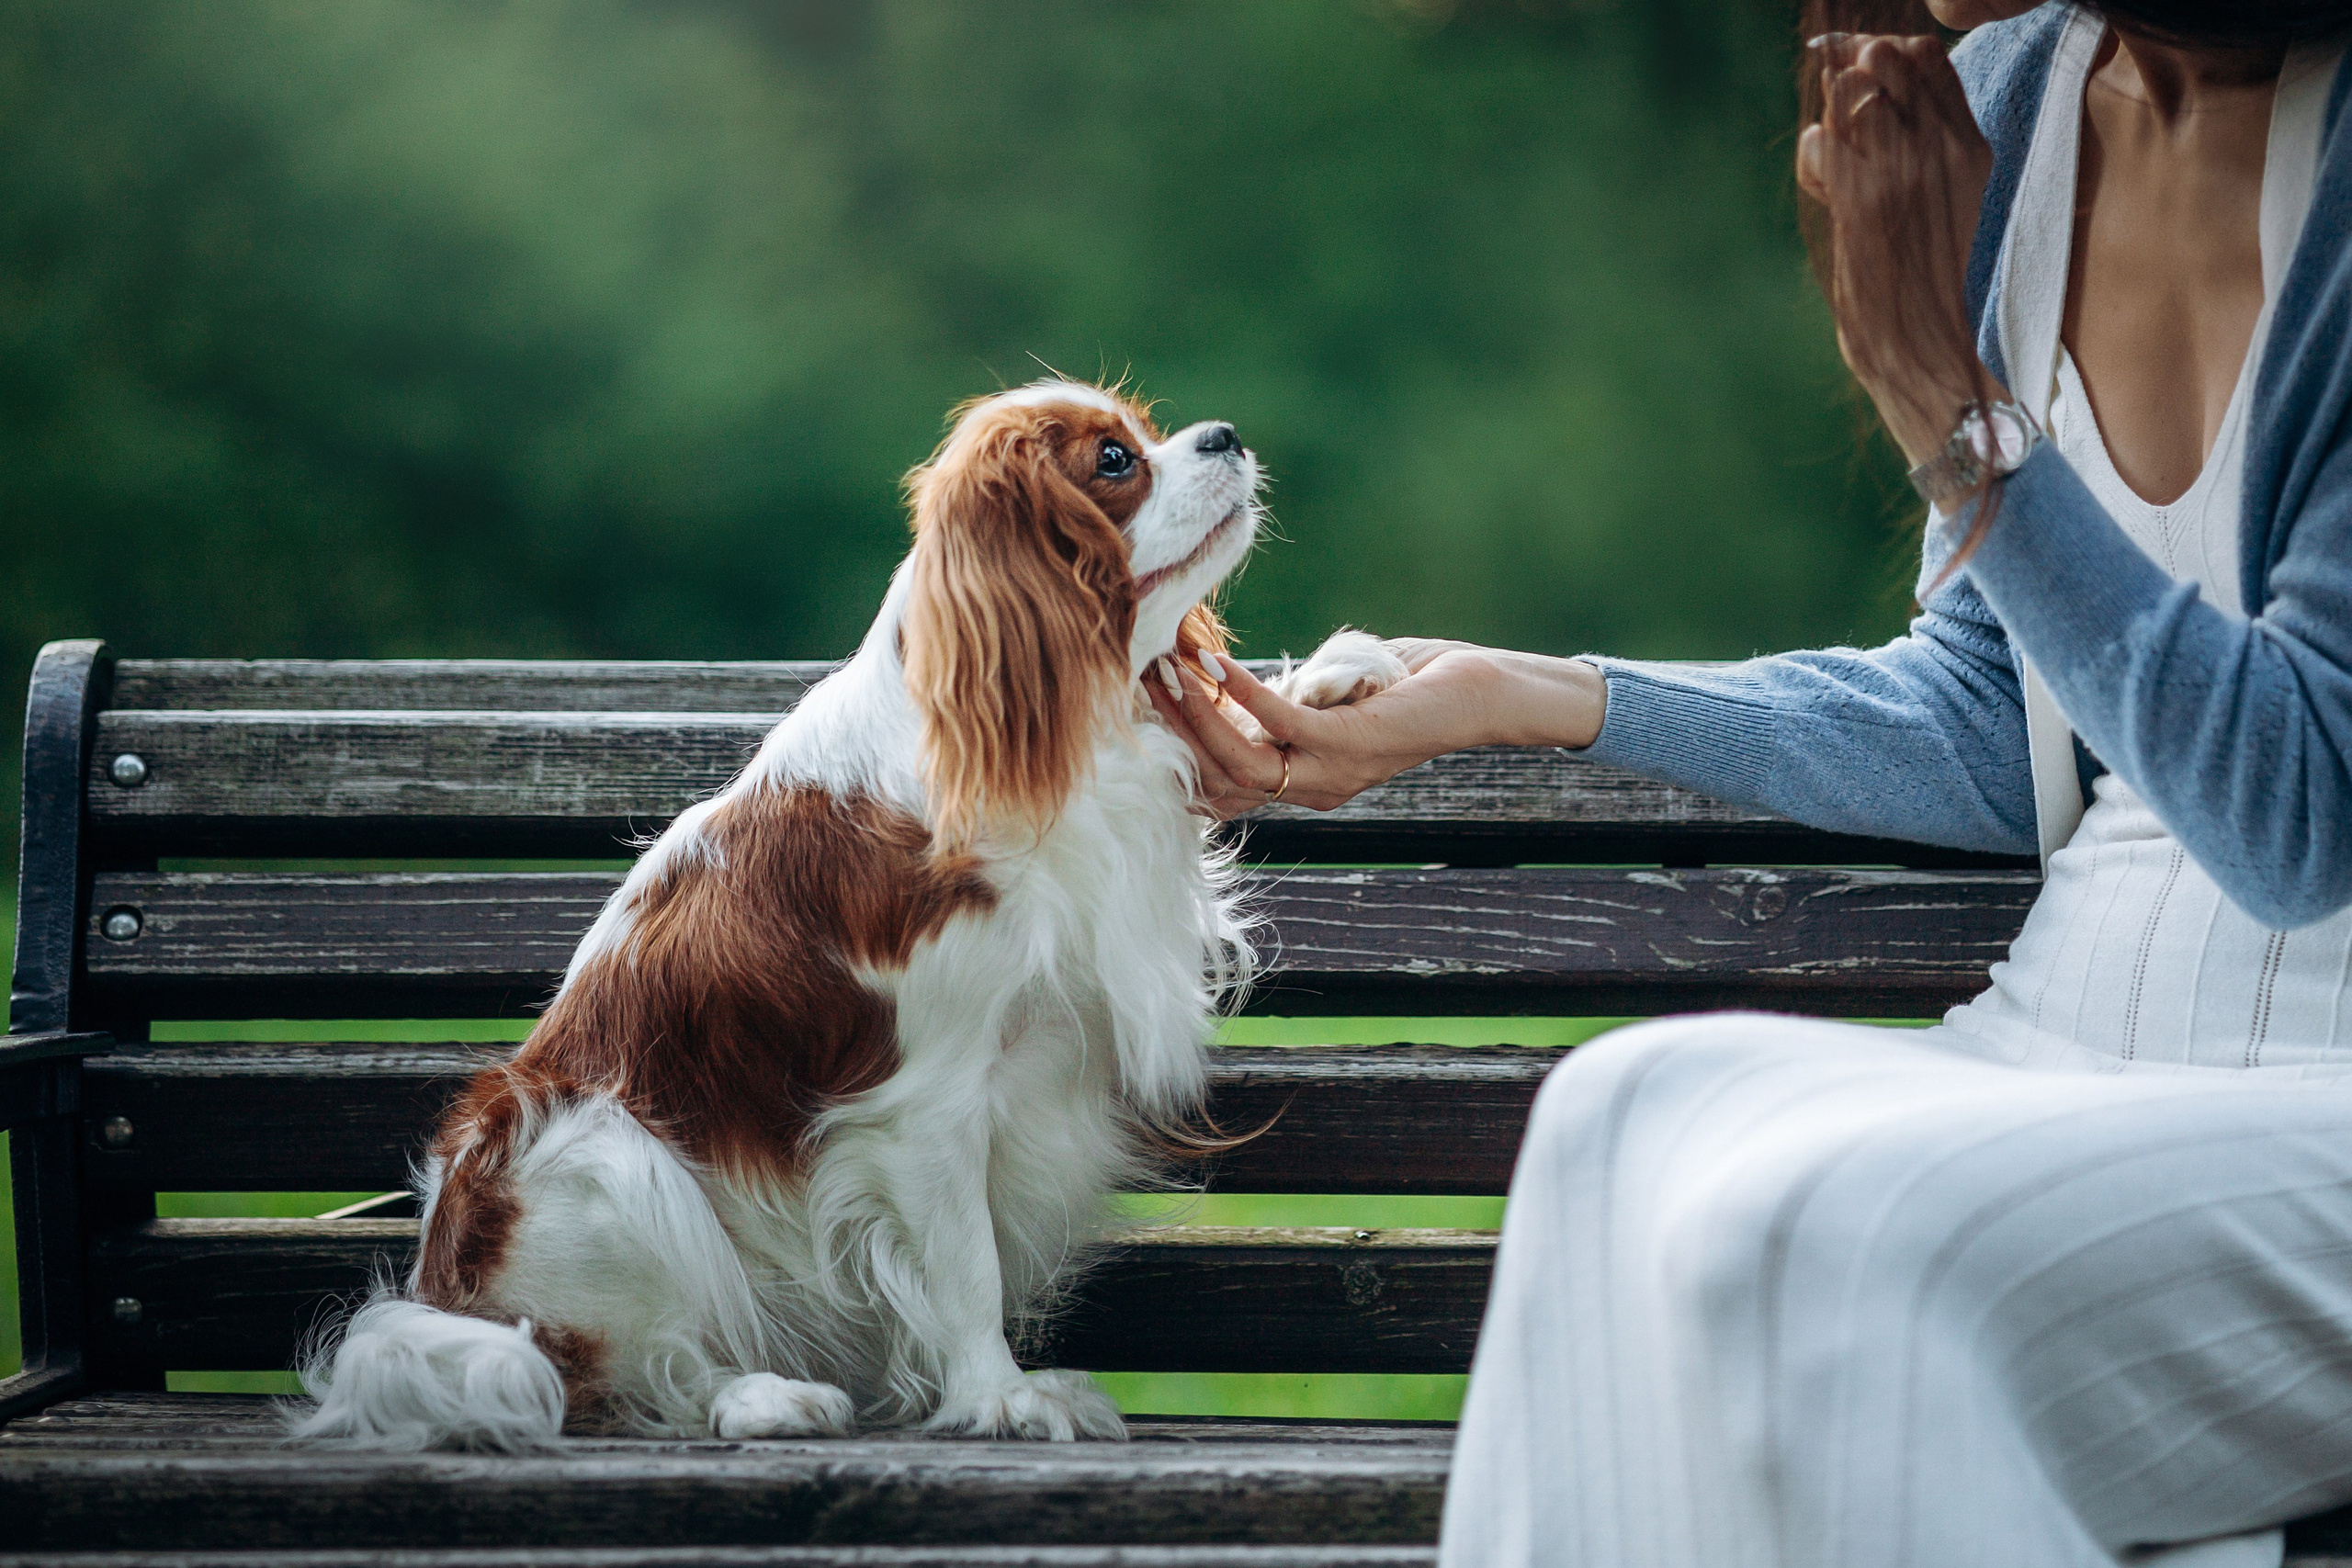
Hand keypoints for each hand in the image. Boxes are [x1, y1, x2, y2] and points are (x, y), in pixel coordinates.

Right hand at [1144, 645, 1606, 820]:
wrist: (1479, 693)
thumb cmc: (1407, 686)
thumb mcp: (1328, 696)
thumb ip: (1282, 700)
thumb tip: (1228, 684)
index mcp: (1306, 784)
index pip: (1223, 789)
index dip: (1176, 758)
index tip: (1136, 716)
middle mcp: (1314, 791)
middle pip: (1219, 778)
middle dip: (1173, 729)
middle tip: (1138, 677)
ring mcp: (1330, 773)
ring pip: (1239, 761)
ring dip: (1195, 714)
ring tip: (1164, 668)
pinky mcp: (1349, 744)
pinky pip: (1278, 725)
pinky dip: (1239, 693)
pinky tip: (1213, 661)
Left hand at [1797, 32, 2003, 464]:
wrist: (1922, 343)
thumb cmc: (1918, 272)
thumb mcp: (1939, 195)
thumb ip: (1910, 136)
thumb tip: (1860, 72)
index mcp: (1969, 143)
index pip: (1924, 54)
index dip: (1879, 56)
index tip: (1858, 85)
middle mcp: (1942, 149)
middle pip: (1882, 59)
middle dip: (1849, 83)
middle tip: (1843, 131)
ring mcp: (1904, 172)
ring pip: (1849, 92)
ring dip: (1828, 124)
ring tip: (1835, 167)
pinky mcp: (1865, 204)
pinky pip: (1821, 142)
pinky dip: (1812, 160)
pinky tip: (1825, 190)